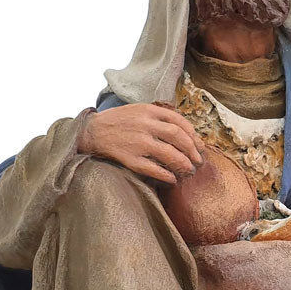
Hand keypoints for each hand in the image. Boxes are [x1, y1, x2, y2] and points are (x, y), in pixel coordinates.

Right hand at [78, 104, 204, 183]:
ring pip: (169, 154)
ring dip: (183, 164)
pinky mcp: (128, 158)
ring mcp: (137, 142)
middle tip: (198, 161)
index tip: (200, 146)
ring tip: (189, 170)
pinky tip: (172, 179)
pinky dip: (165, 175)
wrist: (91, 131)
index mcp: (148, 111)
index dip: (193, 135)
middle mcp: (144, 125)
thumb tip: (185, 132)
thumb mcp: (139, 110)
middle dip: (192, 150)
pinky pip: (152, 169)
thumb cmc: (118, 121)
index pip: (179, 121)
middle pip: (178, 137)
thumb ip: (159, 117)